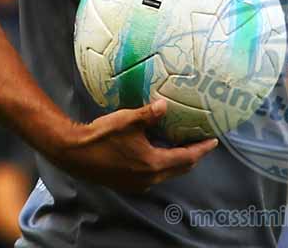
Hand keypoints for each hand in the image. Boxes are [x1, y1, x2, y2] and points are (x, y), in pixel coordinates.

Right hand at [46, 99, 218, 192]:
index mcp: (153, 164)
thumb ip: (150, 113)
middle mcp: (148, 179)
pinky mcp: (126, 183)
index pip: (186, 158)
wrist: (73, 153)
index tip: (213, 141)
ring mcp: (136, 184)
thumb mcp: (129, 120)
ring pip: (166, 173)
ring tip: (182, 145)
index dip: (201, 149)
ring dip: (176, 161)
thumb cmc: (102, 135)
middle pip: (179, 169)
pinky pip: (153, 175)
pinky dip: (161, 164)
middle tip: (201, 142)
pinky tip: (157, 152)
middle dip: (192, 156)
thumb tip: (166, 104)